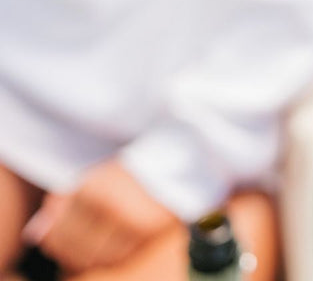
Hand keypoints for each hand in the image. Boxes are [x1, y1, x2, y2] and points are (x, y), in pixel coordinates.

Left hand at [22, 159, 177, 273]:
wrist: (170, 162)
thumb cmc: (126, 172)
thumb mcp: (92, 180)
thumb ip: (62, 204)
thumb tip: (36, 232)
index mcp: (92, 189)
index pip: (60, 231)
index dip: (54, 239)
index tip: (57, 235)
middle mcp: (109, 206)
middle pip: (76, 248)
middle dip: (71, 250)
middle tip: (77, 242)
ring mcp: (129, 220)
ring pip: (97, 257)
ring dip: (91, 255)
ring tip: (95, 242)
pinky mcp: (146, 231)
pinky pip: (118, 257)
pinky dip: (110, 256)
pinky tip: (111, 244)